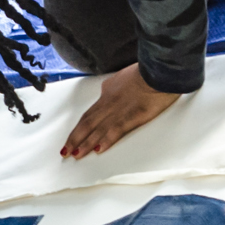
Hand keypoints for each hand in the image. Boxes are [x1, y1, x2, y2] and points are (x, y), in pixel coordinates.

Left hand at [61, 65, 180, 158]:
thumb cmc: (146, 71)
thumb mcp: (122, 76)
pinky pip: (115, 130)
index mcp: (107, 93)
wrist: (159, 69)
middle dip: (75, 139)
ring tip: (75, 155)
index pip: (89, 114)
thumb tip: (106, 90)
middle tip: (65, 151)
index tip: (73, 137)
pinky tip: (98, 150)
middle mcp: (108, 103)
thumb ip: (113, 85)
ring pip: (97, 129)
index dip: (79, 128)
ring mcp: (119, 110)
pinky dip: (105, 141)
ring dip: (85, 144)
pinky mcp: (132, 116)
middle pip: (87, 123)